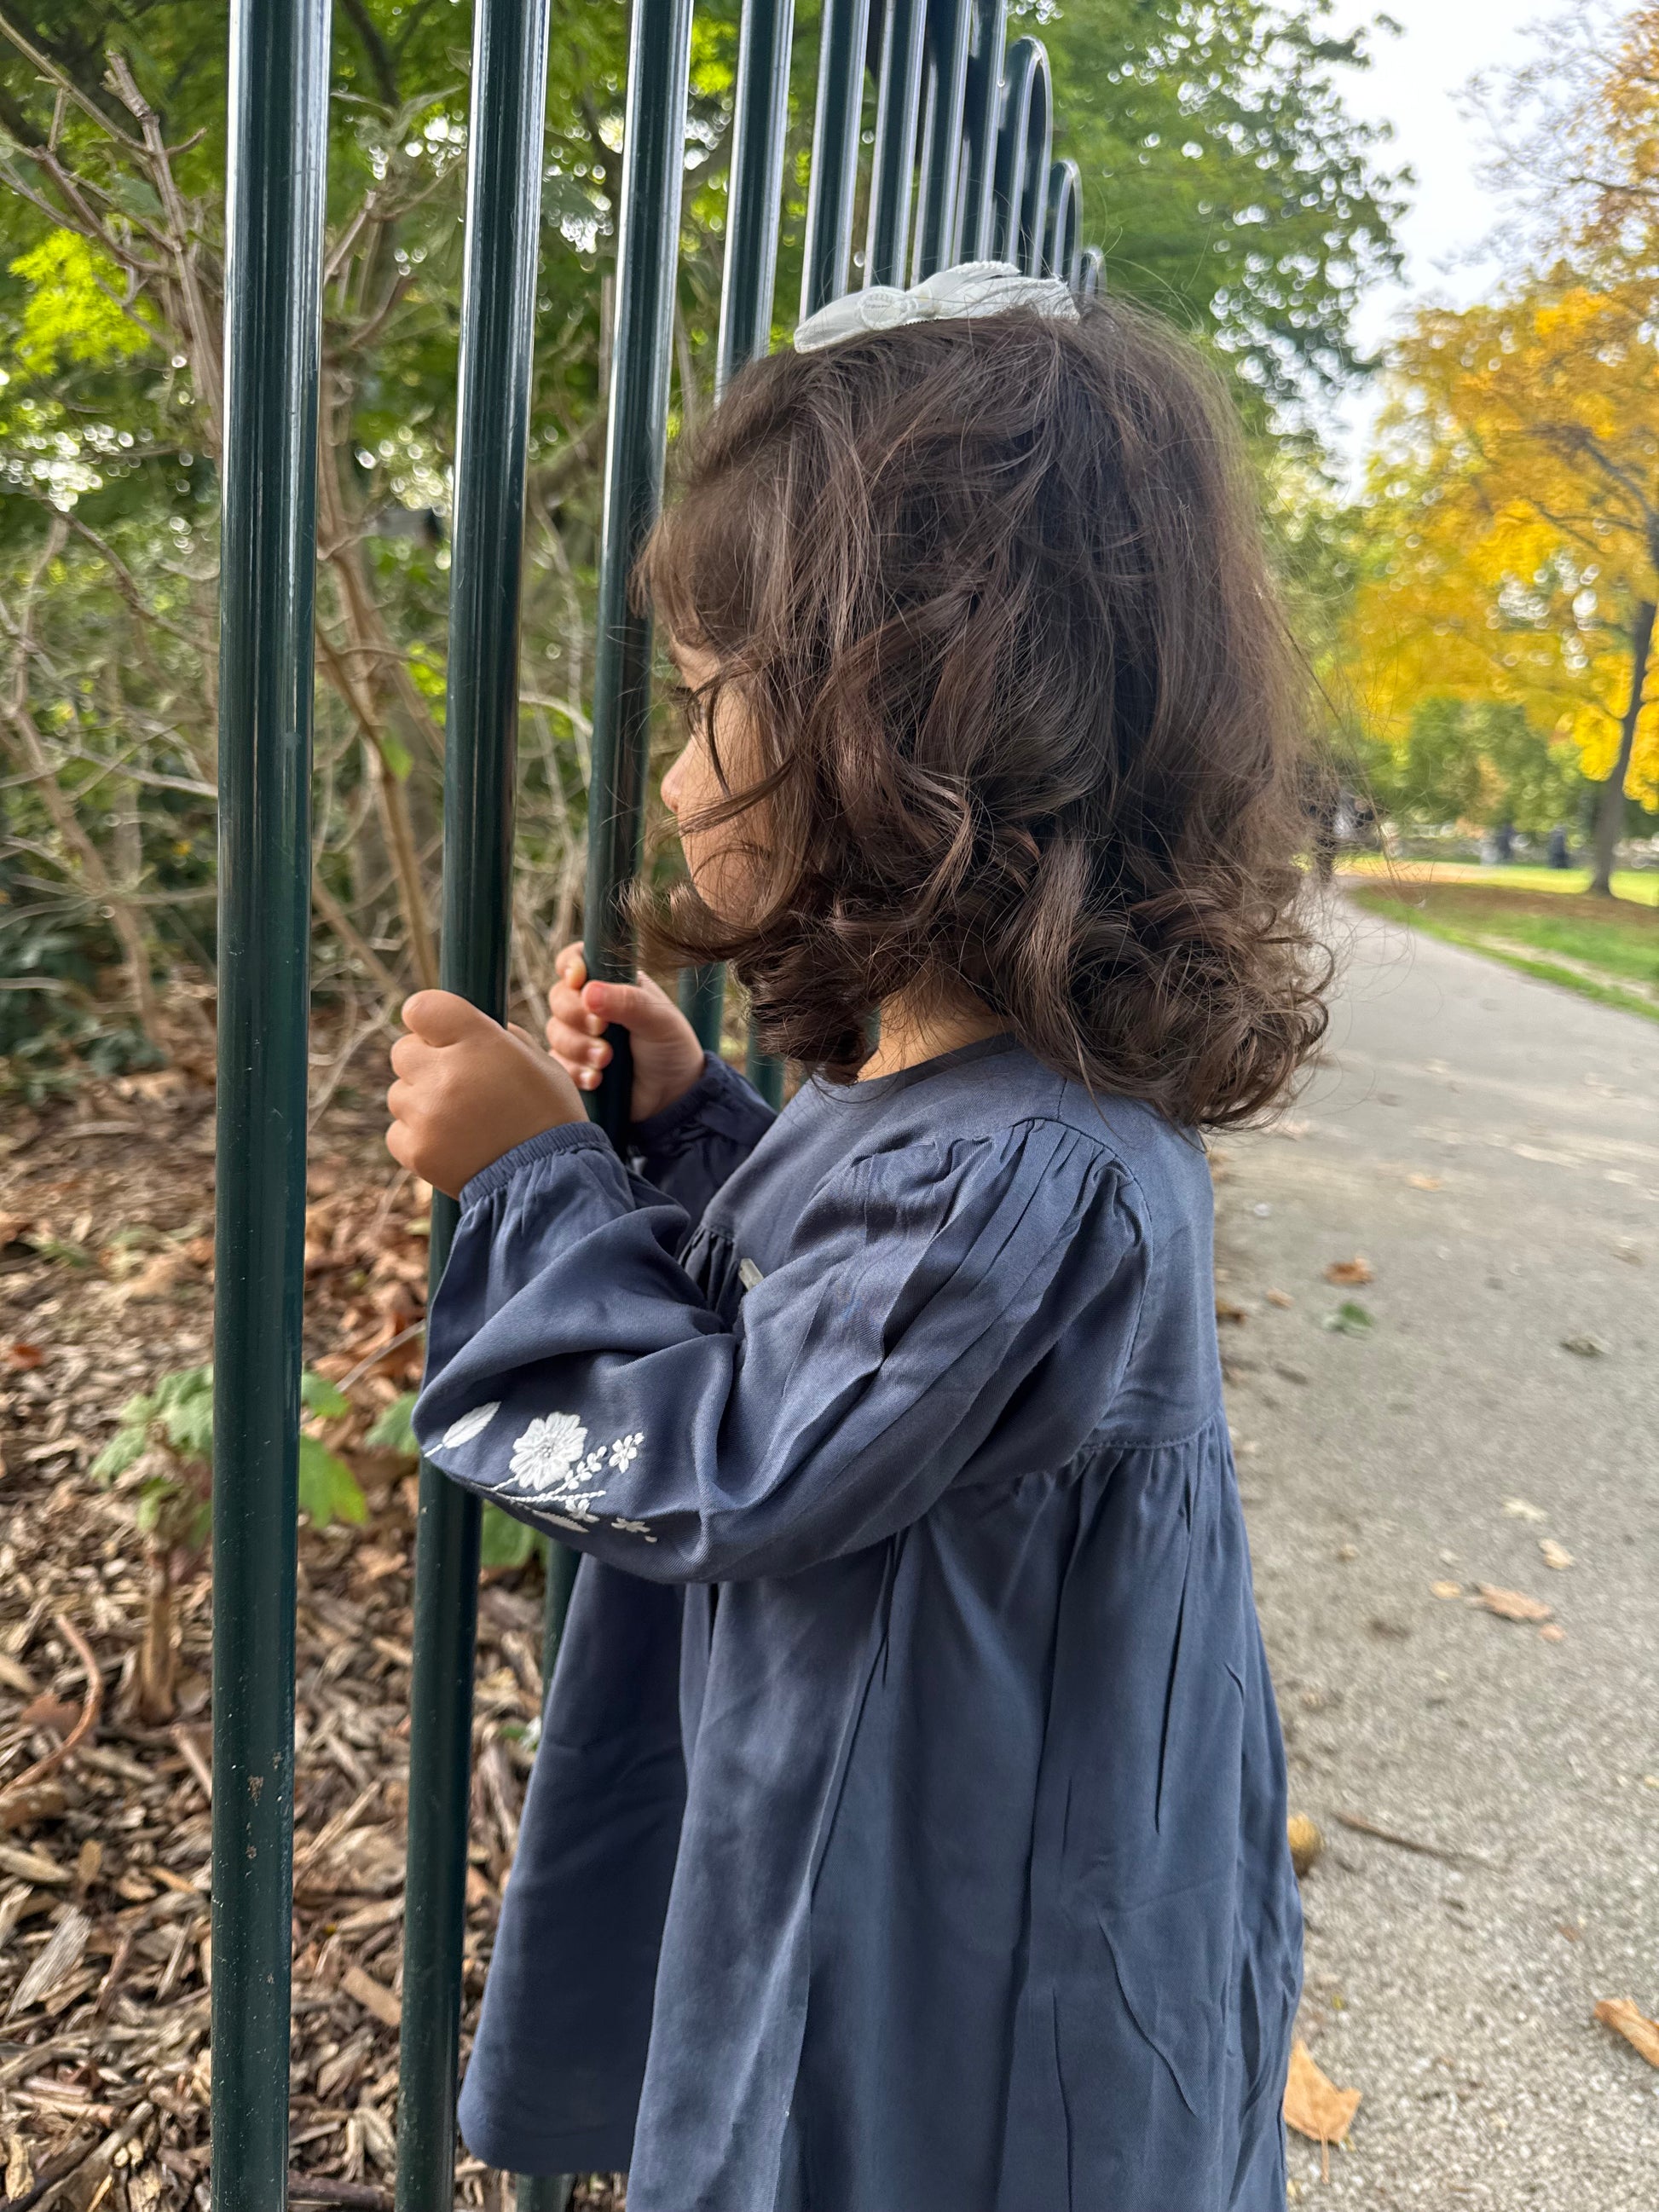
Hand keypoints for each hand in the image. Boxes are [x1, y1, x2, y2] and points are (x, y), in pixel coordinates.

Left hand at [386, 990, 583, 1197]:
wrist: (553, 1182)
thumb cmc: (551, 1116)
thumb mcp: (537, 1061)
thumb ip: (496, 1038)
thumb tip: (464, 1031)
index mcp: (478, 1040)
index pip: (420, 1008)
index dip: (429, 1020)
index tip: (439, 1033)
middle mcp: (445, 1073)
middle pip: (403, 1051)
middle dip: (426, 1063)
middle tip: (460, 1085)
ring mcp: (426, 1114)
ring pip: (399, 1093)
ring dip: (422, 1102)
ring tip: (463, 1121)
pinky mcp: (416, 1150)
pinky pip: (398, 1131)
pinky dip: (418, 1137)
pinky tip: (452, 1144)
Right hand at [545, 943, 706, 1123]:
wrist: (674, 1096)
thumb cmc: (672, 1048)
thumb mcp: (659, 1020)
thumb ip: (628, 1002)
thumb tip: (588, 991)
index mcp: (612, 982)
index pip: (576, 960)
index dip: (570, 966)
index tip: (578, 980)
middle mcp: (591, 1005)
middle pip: (558, 997)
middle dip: (577, 1015)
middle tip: (602, 1029)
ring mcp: (580, 1035)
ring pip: (555, 1032)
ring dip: (579, 1047)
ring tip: (607, 1060)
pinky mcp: (574, 1065)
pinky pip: (558, 1064)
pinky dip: (576, 1071)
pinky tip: (598, 1079)